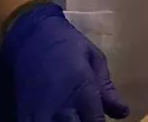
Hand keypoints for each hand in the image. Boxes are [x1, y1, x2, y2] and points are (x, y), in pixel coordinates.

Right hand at [0, 2, 128, 121]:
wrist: (32, 34)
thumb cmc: (67, 43)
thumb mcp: (94, 59)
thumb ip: (107, 89)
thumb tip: (123, 113)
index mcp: (84, 92)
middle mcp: (63, 106)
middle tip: (83, 118)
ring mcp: (41, 112)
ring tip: (69, 120)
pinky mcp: (24, 112)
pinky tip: (51, 120)